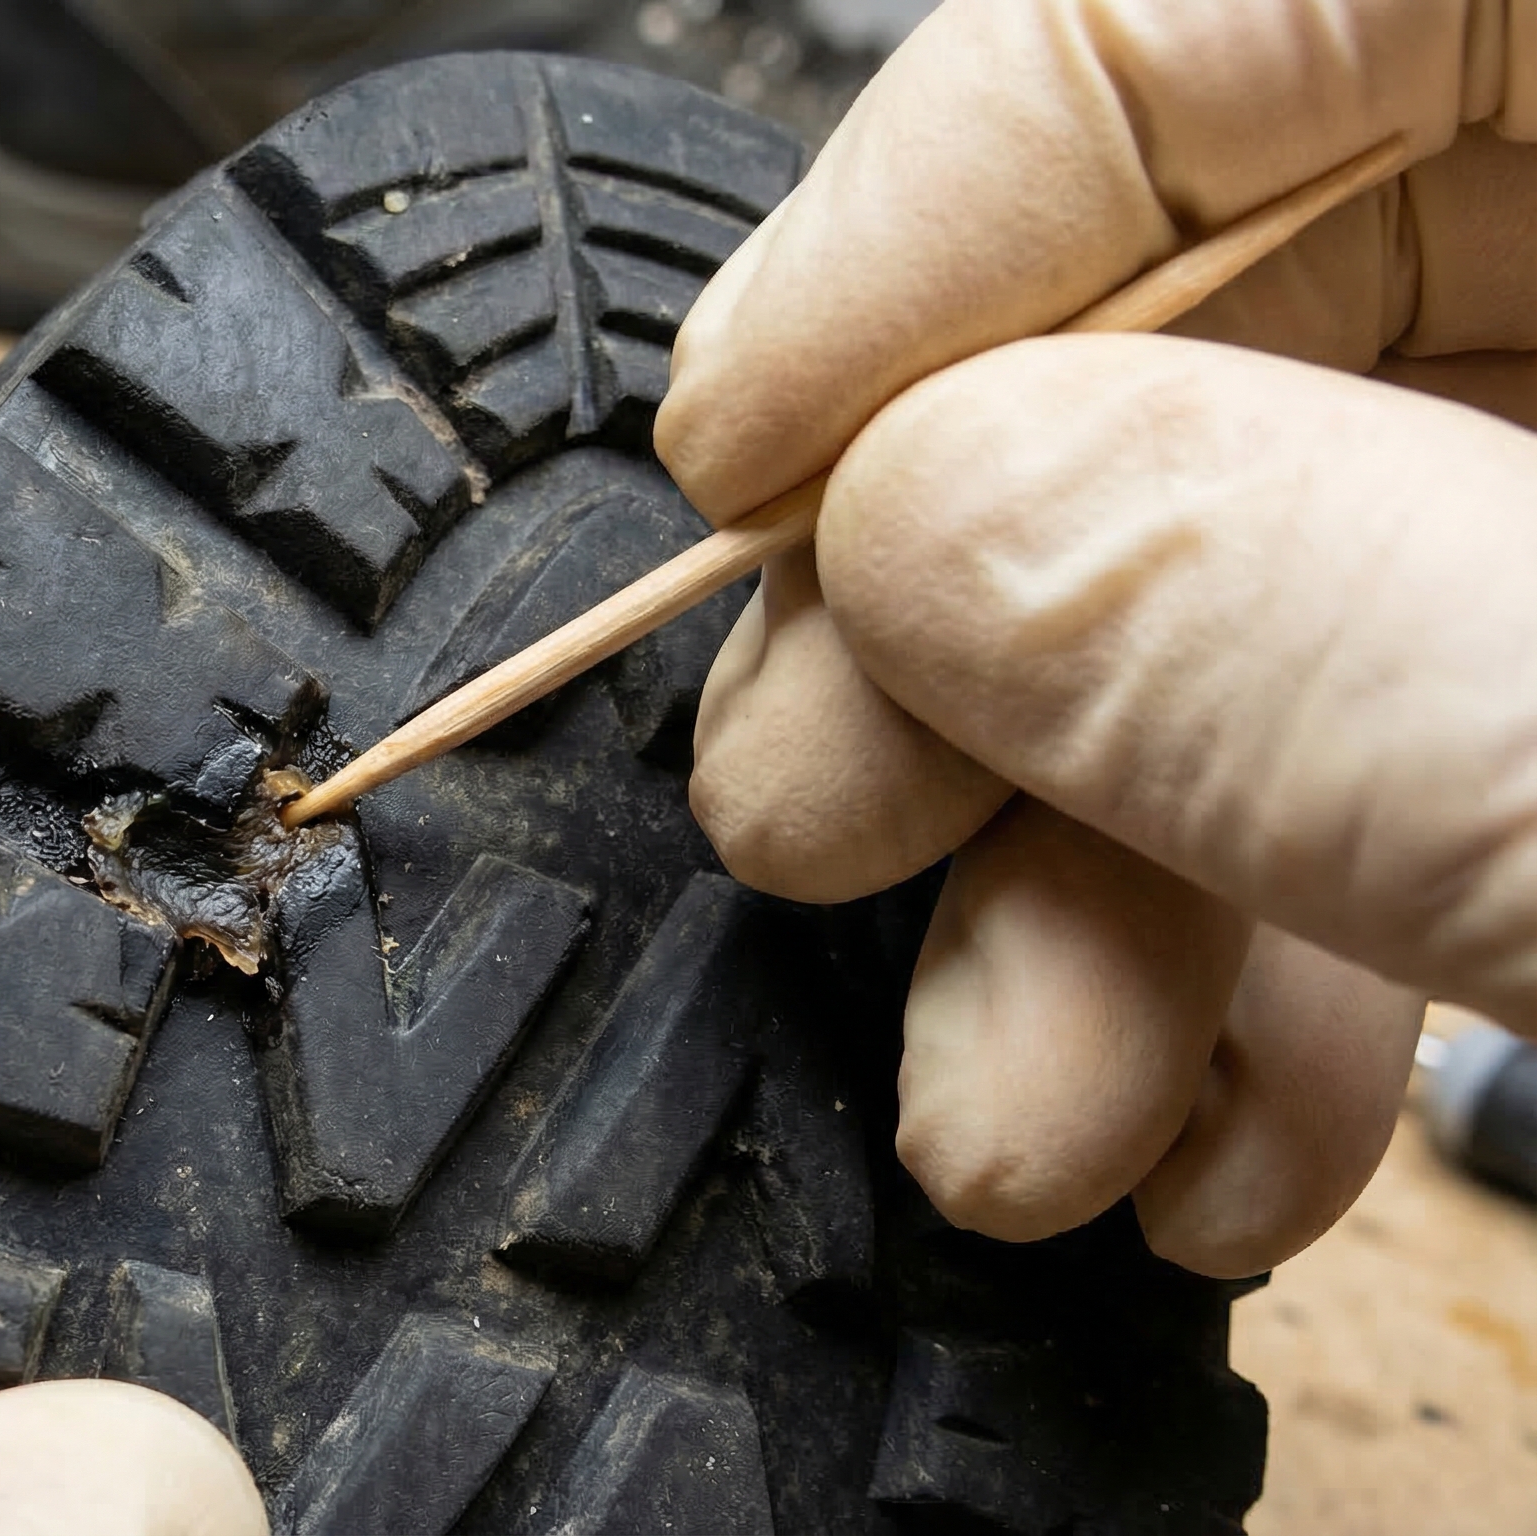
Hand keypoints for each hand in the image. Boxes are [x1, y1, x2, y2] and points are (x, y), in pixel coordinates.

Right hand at [654, 0, 1536, 1275]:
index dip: (917, 226)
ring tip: (1017, 1107)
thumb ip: (1301, 626)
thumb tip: (900, 545)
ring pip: (1275, 563)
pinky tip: (1203, 1123)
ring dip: (1093, 872)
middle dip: (976, 625)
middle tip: (823, 823)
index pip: (1198, 7)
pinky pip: (1396, 729)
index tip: (727, 472)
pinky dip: (1272, 946)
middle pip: (1209, 302)